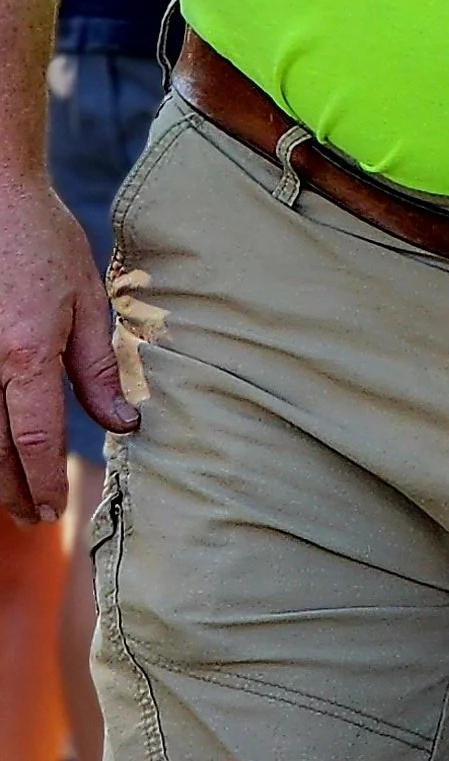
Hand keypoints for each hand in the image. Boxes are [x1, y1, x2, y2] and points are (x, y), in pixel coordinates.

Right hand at [0, 170, 137, 523]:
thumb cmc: (43, 242)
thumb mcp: (86, 301)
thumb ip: (98, 369)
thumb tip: (123, 422)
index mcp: (26, 355)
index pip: (35, 440)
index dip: (44, 481)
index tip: (55, 509)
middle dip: (13, 492)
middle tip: (34, 517)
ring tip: (12, 498)